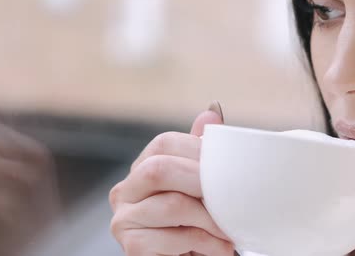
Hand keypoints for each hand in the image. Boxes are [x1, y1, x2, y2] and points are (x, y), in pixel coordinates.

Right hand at [109, 106, 232, 255]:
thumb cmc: (196, 225)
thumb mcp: (201, 186)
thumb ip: (202, 153)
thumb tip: (211, 111)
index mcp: (141, 168)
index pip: (164, 143)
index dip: (199, 151)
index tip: (227, 168)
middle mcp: (125, 191)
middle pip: (159, 169)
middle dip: (202, 182)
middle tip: (230, 197)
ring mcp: (124, 219)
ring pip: (172, 205)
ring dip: (210, 219)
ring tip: (228, 230)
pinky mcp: (133, 246)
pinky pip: (175, 237)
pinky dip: (205, 243)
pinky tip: (218, 248)